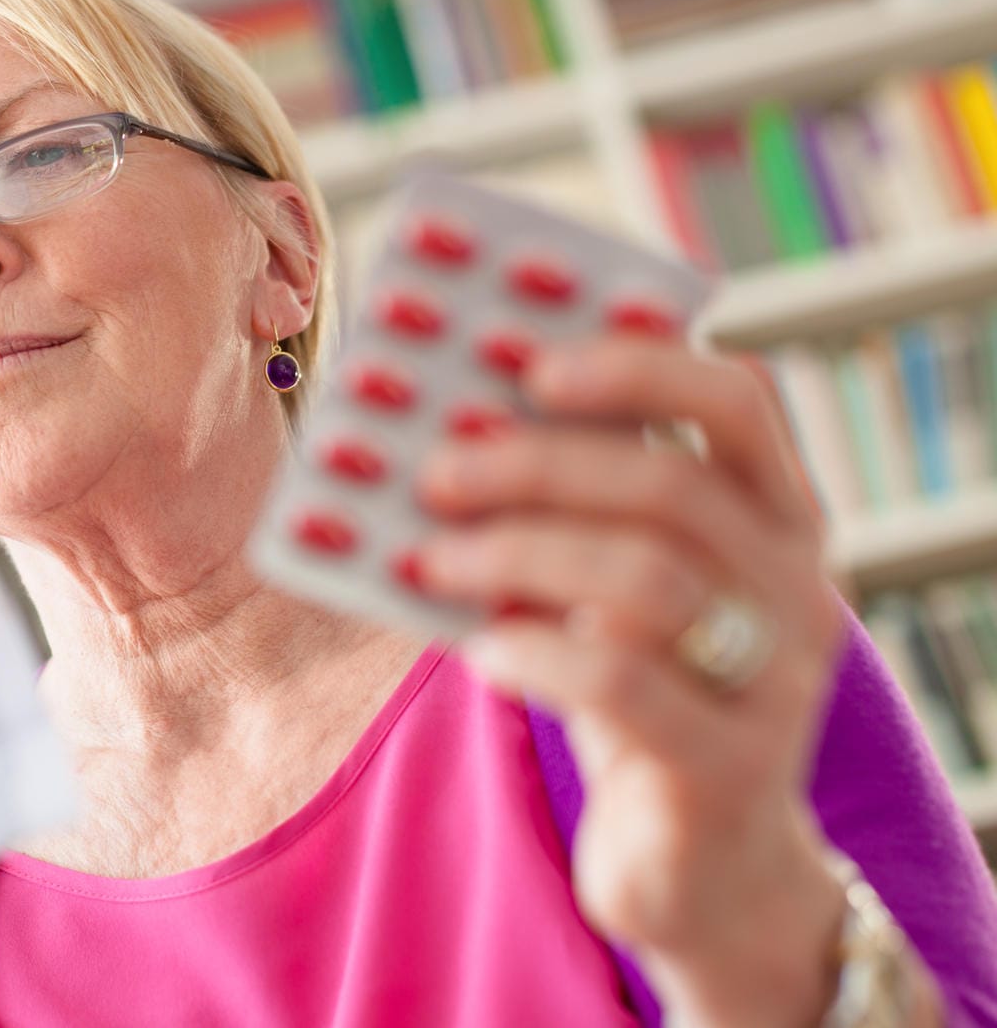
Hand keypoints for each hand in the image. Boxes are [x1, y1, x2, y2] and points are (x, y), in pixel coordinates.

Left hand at [413, 336, 853, 1025]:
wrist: (699, 868)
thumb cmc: (636, 696)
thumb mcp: (611, 593)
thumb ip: (567, 516)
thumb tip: (440, 426)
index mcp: (776, 517)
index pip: (739, 403)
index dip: (638, 365)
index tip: (530, 355)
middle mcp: (795, 588)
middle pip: (671, 487)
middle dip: (539, 464)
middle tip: (435, 466)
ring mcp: (773, 682)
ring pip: (644, 581)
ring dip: (518, 555)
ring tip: (427, 555)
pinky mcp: (727, 768)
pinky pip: (623, 685)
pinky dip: (534, 653)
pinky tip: (475, 650)